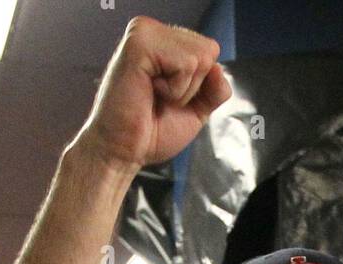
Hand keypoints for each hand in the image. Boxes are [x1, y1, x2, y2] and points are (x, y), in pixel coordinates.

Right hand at [68, 16, 231, 171]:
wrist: (123, 153)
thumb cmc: (150, 133)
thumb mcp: (195, 110)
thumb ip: (214, 89)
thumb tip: (219, 67)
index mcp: (163, 41)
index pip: (209, 51)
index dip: (199, 86)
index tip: (169, 99)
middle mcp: (153, 31)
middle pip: (209, 50)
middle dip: (192, 87)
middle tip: (161, 100)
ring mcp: (145, 33)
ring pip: (201, 56)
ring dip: (183, 90)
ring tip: (154, 96)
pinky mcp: (140, 44)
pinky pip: (186, 63)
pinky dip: (175, 89)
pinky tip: (149, 92)